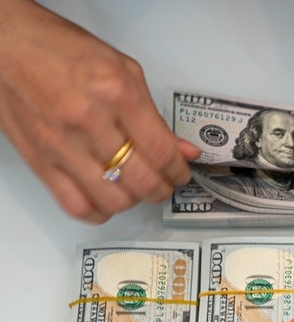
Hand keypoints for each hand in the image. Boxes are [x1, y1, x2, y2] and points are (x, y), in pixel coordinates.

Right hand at [0, 0, 199, 222]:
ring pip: (113, 200)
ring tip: (136, 189)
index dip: (178, 170)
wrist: (7, 45)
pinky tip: (107, 199)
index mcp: (116, 93)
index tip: (181, 173)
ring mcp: (61, 144)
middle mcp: (89, 121)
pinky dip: (99, 211)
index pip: (160, 151)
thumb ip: (154, 115)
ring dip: (133, 201)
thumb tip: (183, 150)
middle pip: (141, 181)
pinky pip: (76, 206)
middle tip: (164, 185)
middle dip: (162, 190)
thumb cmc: (61, 49)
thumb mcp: (123, 69)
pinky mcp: (39, 161)